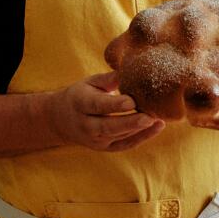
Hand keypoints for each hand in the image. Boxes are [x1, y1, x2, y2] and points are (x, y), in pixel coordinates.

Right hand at [47, 72, 164, 151]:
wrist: (60, 120)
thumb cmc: (80, 95)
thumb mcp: (89, 82)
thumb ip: (108, 78)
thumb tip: (129, 70)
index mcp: (80, 103)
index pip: (98, 106)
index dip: (115, 105)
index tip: (132, 101)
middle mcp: (85, 125)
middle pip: (108, 126)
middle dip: (130, 123)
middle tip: (149, 117)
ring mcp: (94, 140)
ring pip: (118, 137)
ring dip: (139, 130)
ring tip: (158, 120)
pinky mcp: (104, 148)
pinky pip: (124, 145)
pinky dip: (141, 138)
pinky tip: (156, 128)